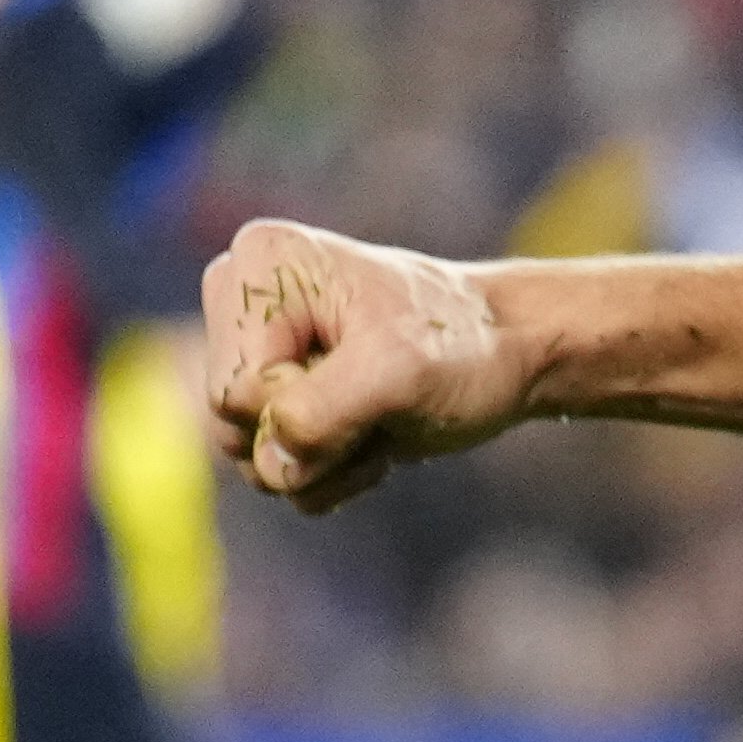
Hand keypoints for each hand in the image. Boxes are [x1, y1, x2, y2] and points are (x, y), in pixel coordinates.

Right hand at [201, 219, 526, 514]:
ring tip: (382, 424)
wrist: (511, 357)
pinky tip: (377, 440)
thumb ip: (320, 413)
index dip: (302, 406)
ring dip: (327, 464)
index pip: (234, 387)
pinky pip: (280, 473)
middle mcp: (241, 303)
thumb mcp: (398, 371)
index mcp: (258, 267)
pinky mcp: (281, 399)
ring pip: (253, 458)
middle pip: (231, 425)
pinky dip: (334, 474)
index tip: (370, 378)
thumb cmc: (463, 346)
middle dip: (313, 441)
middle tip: (381, 410)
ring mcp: (259, 355)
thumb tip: (270, 467)